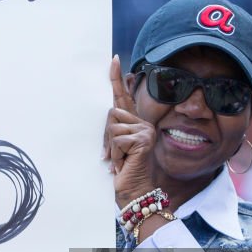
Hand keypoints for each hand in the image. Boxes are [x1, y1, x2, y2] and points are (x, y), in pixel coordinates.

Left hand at [103, 55, 155, 207]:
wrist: (133, 191)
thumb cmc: (122, 171)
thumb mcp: (114, 146)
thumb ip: (112, 130)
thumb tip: (109, 112)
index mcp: (135, 123)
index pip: (124, 97)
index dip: (117, 79)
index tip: (113, 60)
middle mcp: (143, 123)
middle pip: (111, 112)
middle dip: (106, 136)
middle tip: (112, 156)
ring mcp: (145, 130)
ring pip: (112, 125)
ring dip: (111, 147)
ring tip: (120, 160)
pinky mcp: (143, 138)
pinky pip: (117, 138)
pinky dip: (115, 153)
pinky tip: (123, 163)